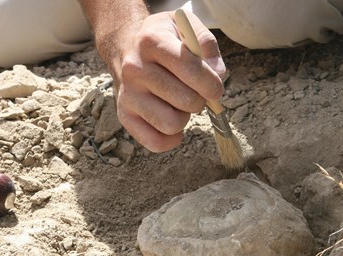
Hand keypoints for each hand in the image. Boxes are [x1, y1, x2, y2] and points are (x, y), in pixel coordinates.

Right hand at [108, 11, 225, 151]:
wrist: (123, 44)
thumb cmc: (162, 37)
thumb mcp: (184, 25)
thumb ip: (206, 43)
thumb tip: (219, 74)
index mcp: (152, 41)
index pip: (192, 70)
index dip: (213, 84)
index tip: (215, 86)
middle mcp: (135, 68)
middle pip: (187, 101)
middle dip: (200, 100)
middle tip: (194, 91)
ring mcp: (127, 94)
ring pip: (172, 124)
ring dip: (184, 117)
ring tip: (179, 102)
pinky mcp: (124, 115)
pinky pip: (155, 142)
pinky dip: (171, 139)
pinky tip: (173, 121)